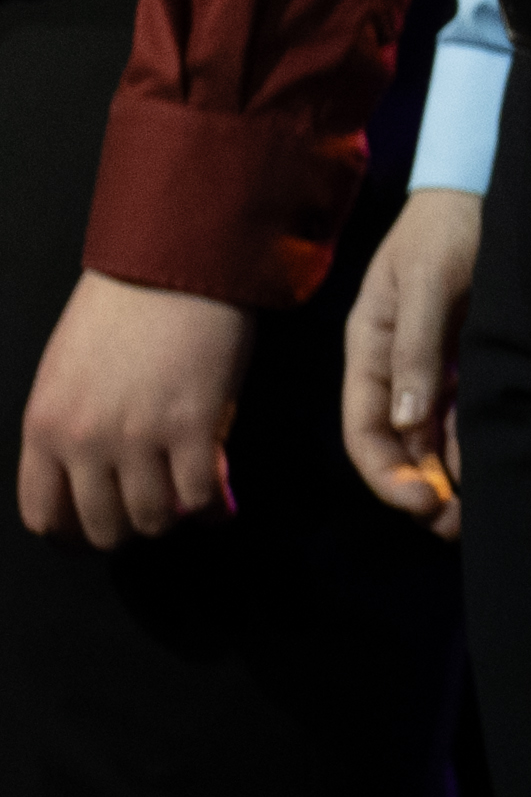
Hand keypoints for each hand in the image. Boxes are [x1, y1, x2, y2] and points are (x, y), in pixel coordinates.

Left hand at [19, 272, 254, 545]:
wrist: (177, 263)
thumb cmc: (122, 306)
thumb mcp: (68, 372)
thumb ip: (74, 427)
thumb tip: (103, 475)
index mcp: (45, 425)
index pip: (44, 515)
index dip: (75, 533)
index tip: (100, 527)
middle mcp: (85, 440)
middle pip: (103, 527)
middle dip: (131, 529)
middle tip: (153, 511)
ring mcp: (139, 437)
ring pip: (154, 519)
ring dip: (174, 517)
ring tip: (189, 500)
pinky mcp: (194, 427)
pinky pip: (201, 496)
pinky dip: (215, 508)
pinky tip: (222, 502)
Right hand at [344, 191, 484, 532]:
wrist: (479, 187)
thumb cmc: (446, 229)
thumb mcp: (428, 285)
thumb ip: (418, 350)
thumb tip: (408, 422)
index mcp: (368, 352)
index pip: (366, 433)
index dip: (389, 477)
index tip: (426, 506)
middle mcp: (395, 368)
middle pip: (398, 447)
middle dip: (421, 490)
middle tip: (460, 525)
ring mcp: (430, 365)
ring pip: (430, 438)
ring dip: (449, 475)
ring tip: (481, 509)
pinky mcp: (466, 358)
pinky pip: (462, 413)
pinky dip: (471, 443)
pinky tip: (494, 464)